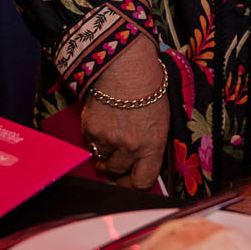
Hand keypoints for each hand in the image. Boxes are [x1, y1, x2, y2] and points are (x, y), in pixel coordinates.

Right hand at [79, 36, 169, 189]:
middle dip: (115, 169)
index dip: (134, 184)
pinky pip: (90, 142)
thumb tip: (142, 160)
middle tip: (114, 159)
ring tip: (109, 136)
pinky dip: (93, 136)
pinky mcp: (91, 130)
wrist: (126, 66)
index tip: (129, 181)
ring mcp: (109, 140)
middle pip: (118, 173)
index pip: (142, 181)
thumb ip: (151, 143)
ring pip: (101, 159)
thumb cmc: (148, 87)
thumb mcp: (161, 119)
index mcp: (153, 145)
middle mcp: (131, 147)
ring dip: (103, 153)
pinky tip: (101, 120)